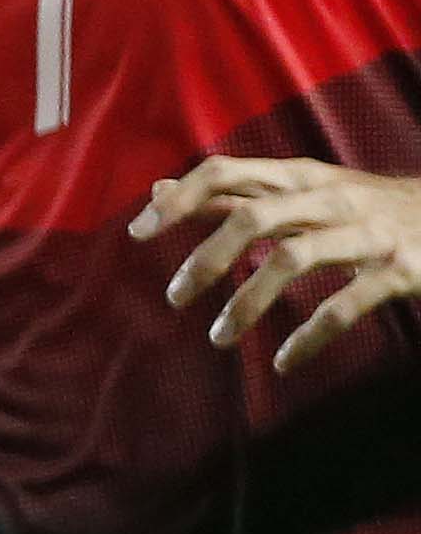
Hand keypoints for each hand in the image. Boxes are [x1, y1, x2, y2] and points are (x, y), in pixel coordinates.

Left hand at [130, 155, 420, 374]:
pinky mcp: (399, 271)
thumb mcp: (303, 192)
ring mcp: (368, 233)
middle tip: (174, 297)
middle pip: (253, 217)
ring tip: (217, 337)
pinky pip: (345, 307)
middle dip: (206, 258)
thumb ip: (234, 194)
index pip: (225, 172)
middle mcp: (332, 198)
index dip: (178, 199)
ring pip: (292, 259)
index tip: (138, 232)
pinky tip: (283, 361)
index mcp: (302, 176)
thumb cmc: (365, 209)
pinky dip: (309, 337)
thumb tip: (160, 189)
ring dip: (247, 302)